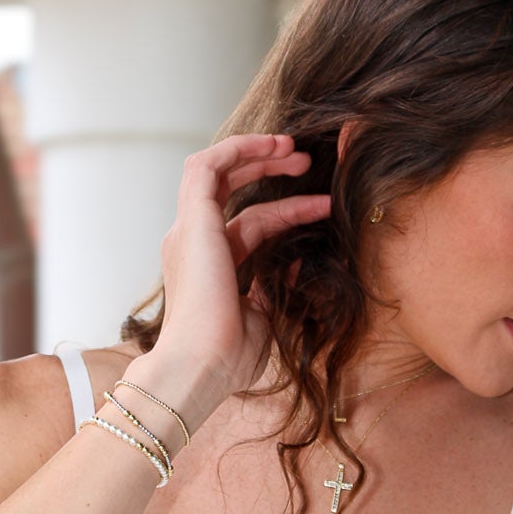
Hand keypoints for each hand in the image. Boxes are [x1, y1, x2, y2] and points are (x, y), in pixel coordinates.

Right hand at [141, 133, 331, 422]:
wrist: (201, 367)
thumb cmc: (228, 357)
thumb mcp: (263, 317)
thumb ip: (275, 287)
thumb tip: (298, 264)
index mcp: (210, 267)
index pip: (249, 225)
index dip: (287, 212)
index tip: (322, 207)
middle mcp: (194, 244)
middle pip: (229, 190)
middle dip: (266, 169)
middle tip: (305, 161)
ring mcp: (190, 231)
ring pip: (218, 171)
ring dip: (256, 154)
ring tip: (295, 150)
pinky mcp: (193, 222)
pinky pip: (208, 166)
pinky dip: (239, 149)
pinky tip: (273, 146)